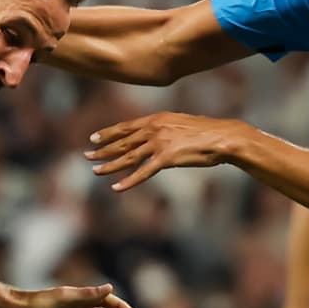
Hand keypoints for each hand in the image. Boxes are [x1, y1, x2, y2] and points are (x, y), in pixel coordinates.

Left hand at [87, 113, 243, 191]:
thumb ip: (165, 130)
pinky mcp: (166, 159)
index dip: (108, 133)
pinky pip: (143, 172)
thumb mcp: (180, 124)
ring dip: (110, 165)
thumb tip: (157, 137)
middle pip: (122, 142)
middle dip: (102, 150)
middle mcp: (154, 129)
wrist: (221, 137)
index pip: (126, 127)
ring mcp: (159, 143)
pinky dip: (129, 181)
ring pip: (128, 157)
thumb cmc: (205, 132)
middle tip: (86, 156)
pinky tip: (117, 188)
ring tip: (95, 171)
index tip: (93, 138)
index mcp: (156, 119)